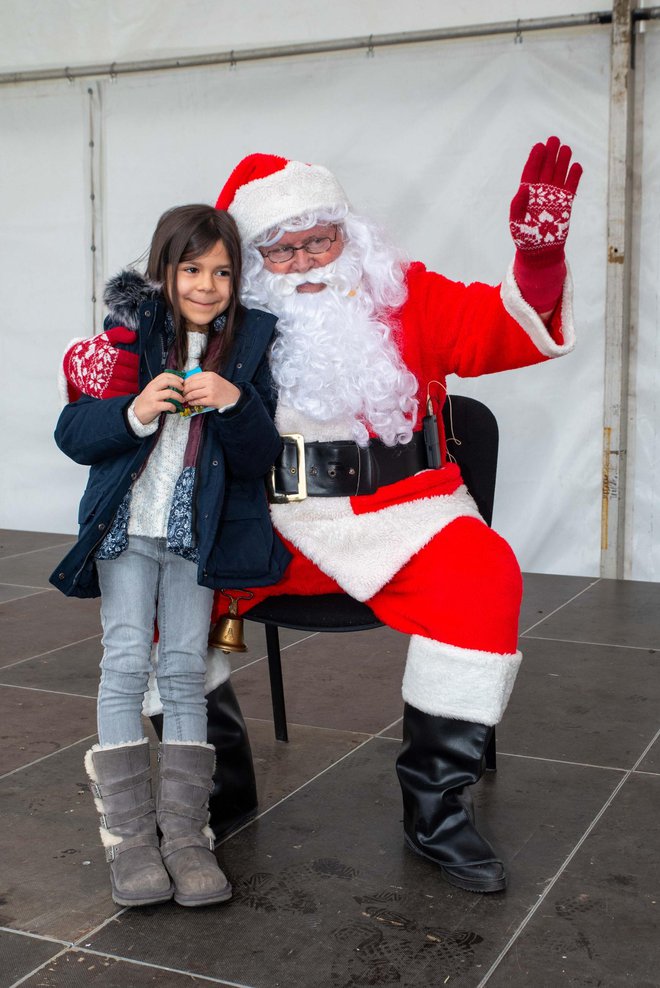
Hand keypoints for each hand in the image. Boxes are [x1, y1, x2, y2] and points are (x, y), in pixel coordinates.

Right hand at [63, 326, 138, 401]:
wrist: (72, 363)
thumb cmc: (91, 349)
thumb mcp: (103, 338)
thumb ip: (118, 334)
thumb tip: (133, 335)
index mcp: (107, 354)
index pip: (130, 360)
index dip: (137, 362)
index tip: (141, 363)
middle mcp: (104, 368)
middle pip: (129, 374)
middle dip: (137, 375)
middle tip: (143, 375)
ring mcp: (101, 381)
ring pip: (124, 385)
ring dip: (134, 386)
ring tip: (138, 384)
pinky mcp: (98, 391)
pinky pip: (115, 394)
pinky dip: (124, 394)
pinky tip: (129, 392)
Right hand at [133, 372, 184, 424]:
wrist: (136, 413)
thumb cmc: (146, 402)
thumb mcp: (151, 391)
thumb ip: (160, 387)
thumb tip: (176, 384)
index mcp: (152, 384)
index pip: (164, 375)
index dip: (175, 376)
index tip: (182, 380)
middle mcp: (152, 388)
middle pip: (167, 381)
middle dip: (178, 384)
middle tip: (183, 389)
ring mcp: (153, 397)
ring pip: (169, 393)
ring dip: (179, 397)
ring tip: (182, 400)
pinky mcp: (154, 406)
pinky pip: (168, 405)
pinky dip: (173, 407)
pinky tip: (174, 409)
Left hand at [182, 371, 239, 410]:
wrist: (234, 397)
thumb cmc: (223, 389)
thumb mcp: (214, 379)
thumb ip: (203, 379)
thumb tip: (187, 382)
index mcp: (210, 375)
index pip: (192, 377)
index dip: (185, 382)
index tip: (182, 386)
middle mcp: (210, 381)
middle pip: (191, 385)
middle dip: (184, 390)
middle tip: (182, 394)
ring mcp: (211, 391)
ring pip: (193, 393)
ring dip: (187, 397)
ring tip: (185, 399)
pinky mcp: (211, 400)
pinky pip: (197, 401)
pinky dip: (192, 402)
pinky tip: (191, 403)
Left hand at [509, 136, 582, 314]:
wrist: (540, 252)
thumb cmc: (524, 237)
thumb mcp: (516, 222)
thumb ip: (517, 206)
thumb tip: (523, 190)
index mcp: (526, 194)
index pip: (531, 172)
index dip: (535, 159)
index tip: (539, 146)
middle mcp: (541, 192)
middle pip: (546, 169)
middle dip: (550, 154)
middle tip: (554, 139)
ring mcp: (554, 197)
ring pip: (559, 175)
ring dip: (562, 162)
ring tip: (566, 148)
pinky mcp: (565, 204)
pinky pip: (571, 187)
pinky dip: (574, 177)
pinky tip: (576, 166)